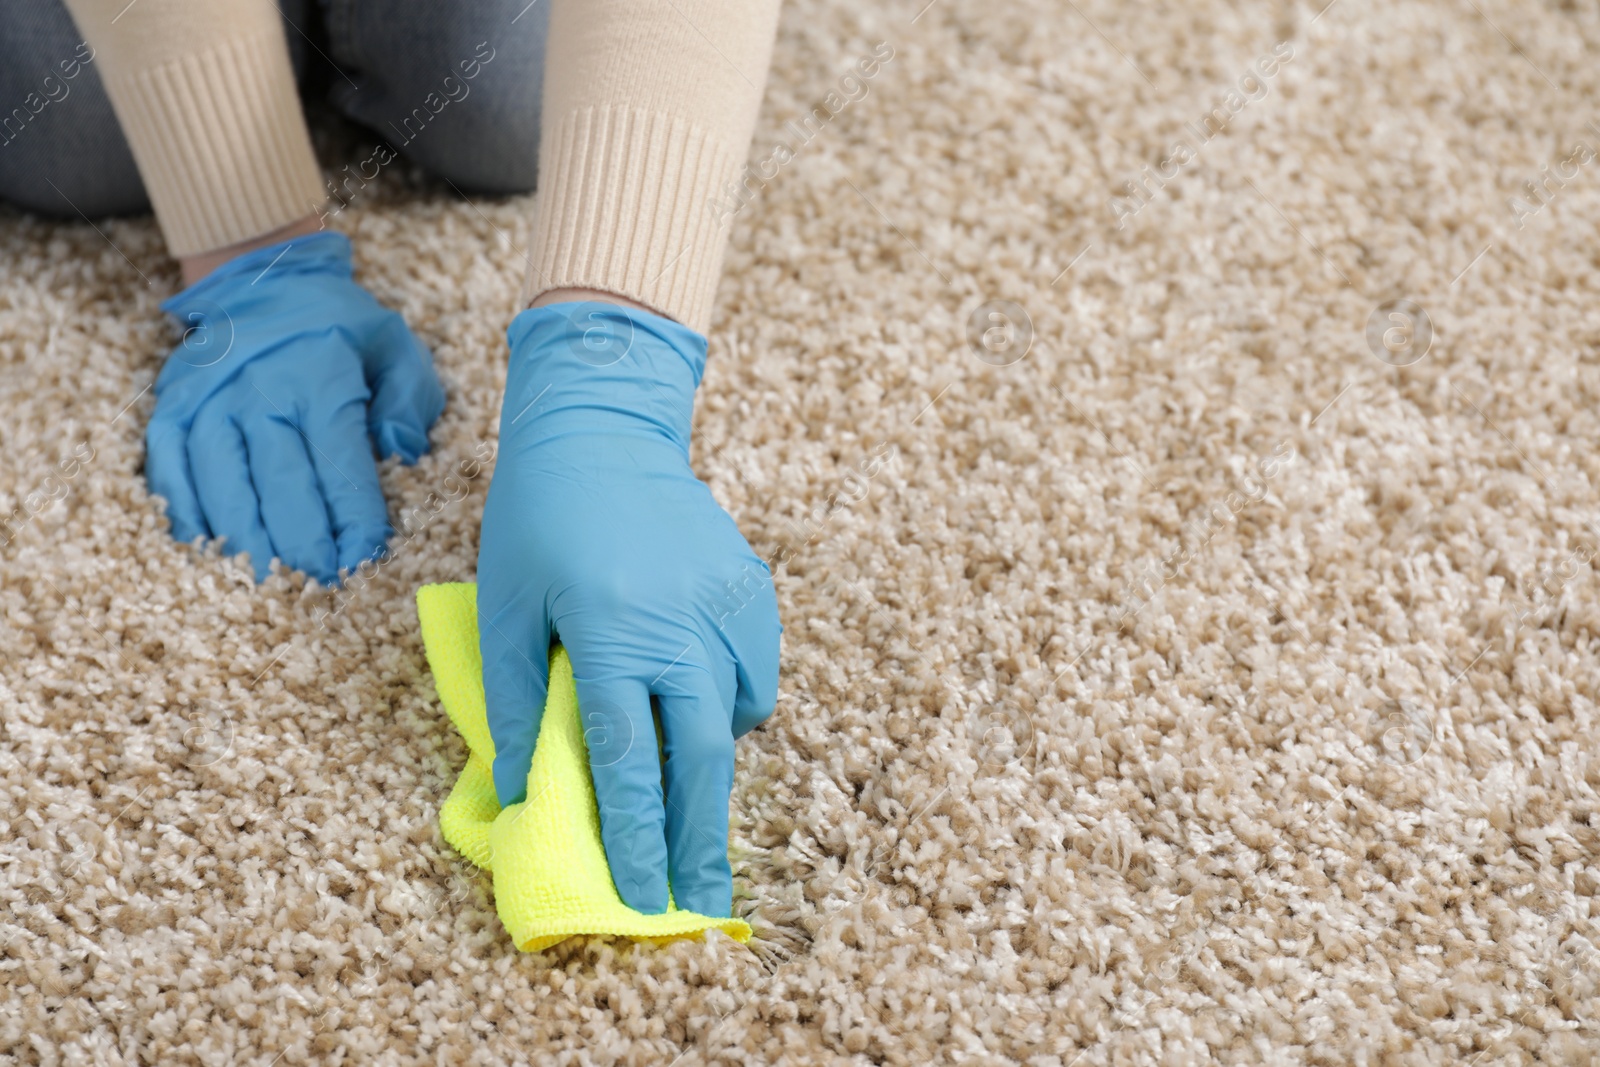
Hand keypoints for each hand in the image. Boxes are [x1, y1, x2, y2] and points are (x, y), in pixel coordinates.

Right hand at [147, 232, 444, 582]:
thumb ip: (409, 398)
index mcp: (319, 379)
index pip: (339, 466)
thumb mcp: (393, 345)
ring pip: (222, 487)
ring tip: (266, 584)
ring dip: (245, 542)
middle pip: (280, 487)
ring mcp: (208, 403)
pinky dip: (186, 515)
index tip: (365, 559)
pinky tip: (207, 550)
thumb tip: (404, 452)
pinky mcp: (171, 410)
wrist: (262, 278)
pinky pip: (170, 472)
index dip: (354, 520)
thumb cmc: (339, 325)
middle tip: (320, 586)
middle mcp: (259, 394)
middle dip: (303, 545)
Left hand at [477, 302, 780, 916]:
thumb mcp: (506, 607)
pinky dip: (732, 705)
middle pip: (702, 757)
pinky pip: (756, 674)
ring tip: (680, 782)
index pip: (627, 759)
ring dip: (710, 763)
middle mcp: (680, 621)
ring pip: (737, 716)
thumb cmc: (536, 520)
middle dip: (701, 839)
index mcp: (610, 629)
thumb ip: (522, 703)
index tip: (646, 899)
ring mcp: (726, 602)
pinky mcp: (752, 588)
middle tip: (703, 902)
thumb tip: (530, 793)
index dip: (636, 836)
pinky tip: (694, 701)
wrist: (603, 430)